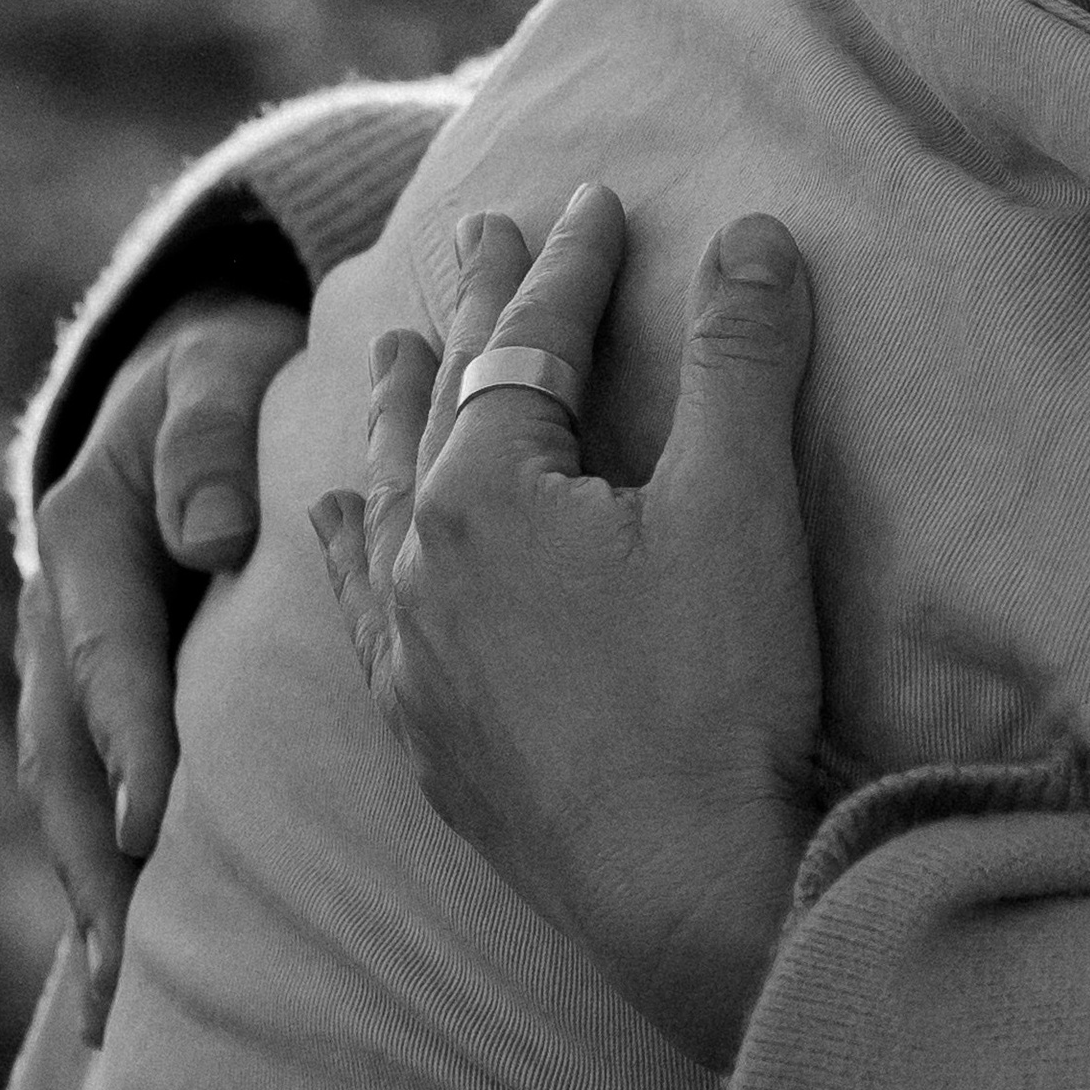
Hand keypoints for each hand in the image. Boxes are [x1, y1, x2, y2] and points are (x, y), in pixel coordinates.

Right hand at [19, 293, 307, 1035]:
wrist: (197, 376)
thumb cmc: (227, 375)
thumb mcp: (218, 373)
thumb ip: (211, 440)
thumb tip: (210, 536)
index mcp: (90, 533)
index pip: (109, 653)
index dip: (129, 738)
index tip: (149, 822)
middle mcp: (62, 612)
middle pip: (66, 753)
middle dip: (95, 863)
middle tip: (130, 965)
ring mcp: (70, 663)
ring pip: (68, 793)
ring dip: (94, 895)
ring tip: (124, 1004)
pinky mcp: (101, 699)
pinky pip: (94, 795)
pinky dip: (109, 877)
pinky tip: (136, 966)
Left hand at [312, 186, 824, 1073]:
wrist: (684, 889)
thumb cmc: (717, 691)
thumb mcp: (744, 502)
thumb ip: (740, 357)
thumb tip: (749, 234)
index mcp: (483, 493)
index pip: (527, 345)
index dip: (571, 266)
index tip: (594, 200)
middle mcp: (417, 566)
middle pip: (434, 407)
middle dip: (466, 315)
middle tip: (477, 240)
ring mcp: (410, 659)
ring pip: (375, 503)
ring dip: (389, 420)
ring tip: (386, 359)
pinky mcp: (427, 740)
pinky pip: (358, 611)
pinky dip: (351, 547)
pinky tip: (340, 535)